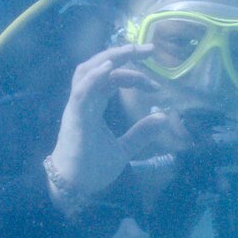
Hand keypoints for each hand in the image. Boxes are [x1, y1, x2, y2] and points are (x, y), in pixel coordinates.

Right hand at [45, 45, 185, 209]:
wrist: (75, 188)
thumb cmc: (93, 168)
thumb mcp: (125, 149)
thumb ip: (141, 133)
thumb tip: (163, 118)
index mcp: (93, 105)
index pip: (111, 78)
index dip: (134, 75)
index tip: (157, 85)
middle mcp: (83, 101)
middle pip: (99, 66)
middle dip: (124, 53)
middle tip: (150, 49)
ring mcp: (76, 107)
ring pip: (87, 70)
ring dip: (108, 57)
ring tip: (131, 49)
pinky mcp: (74, 117)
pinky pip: (81, 91)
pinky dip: (94, 76)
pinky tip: (109, 66)